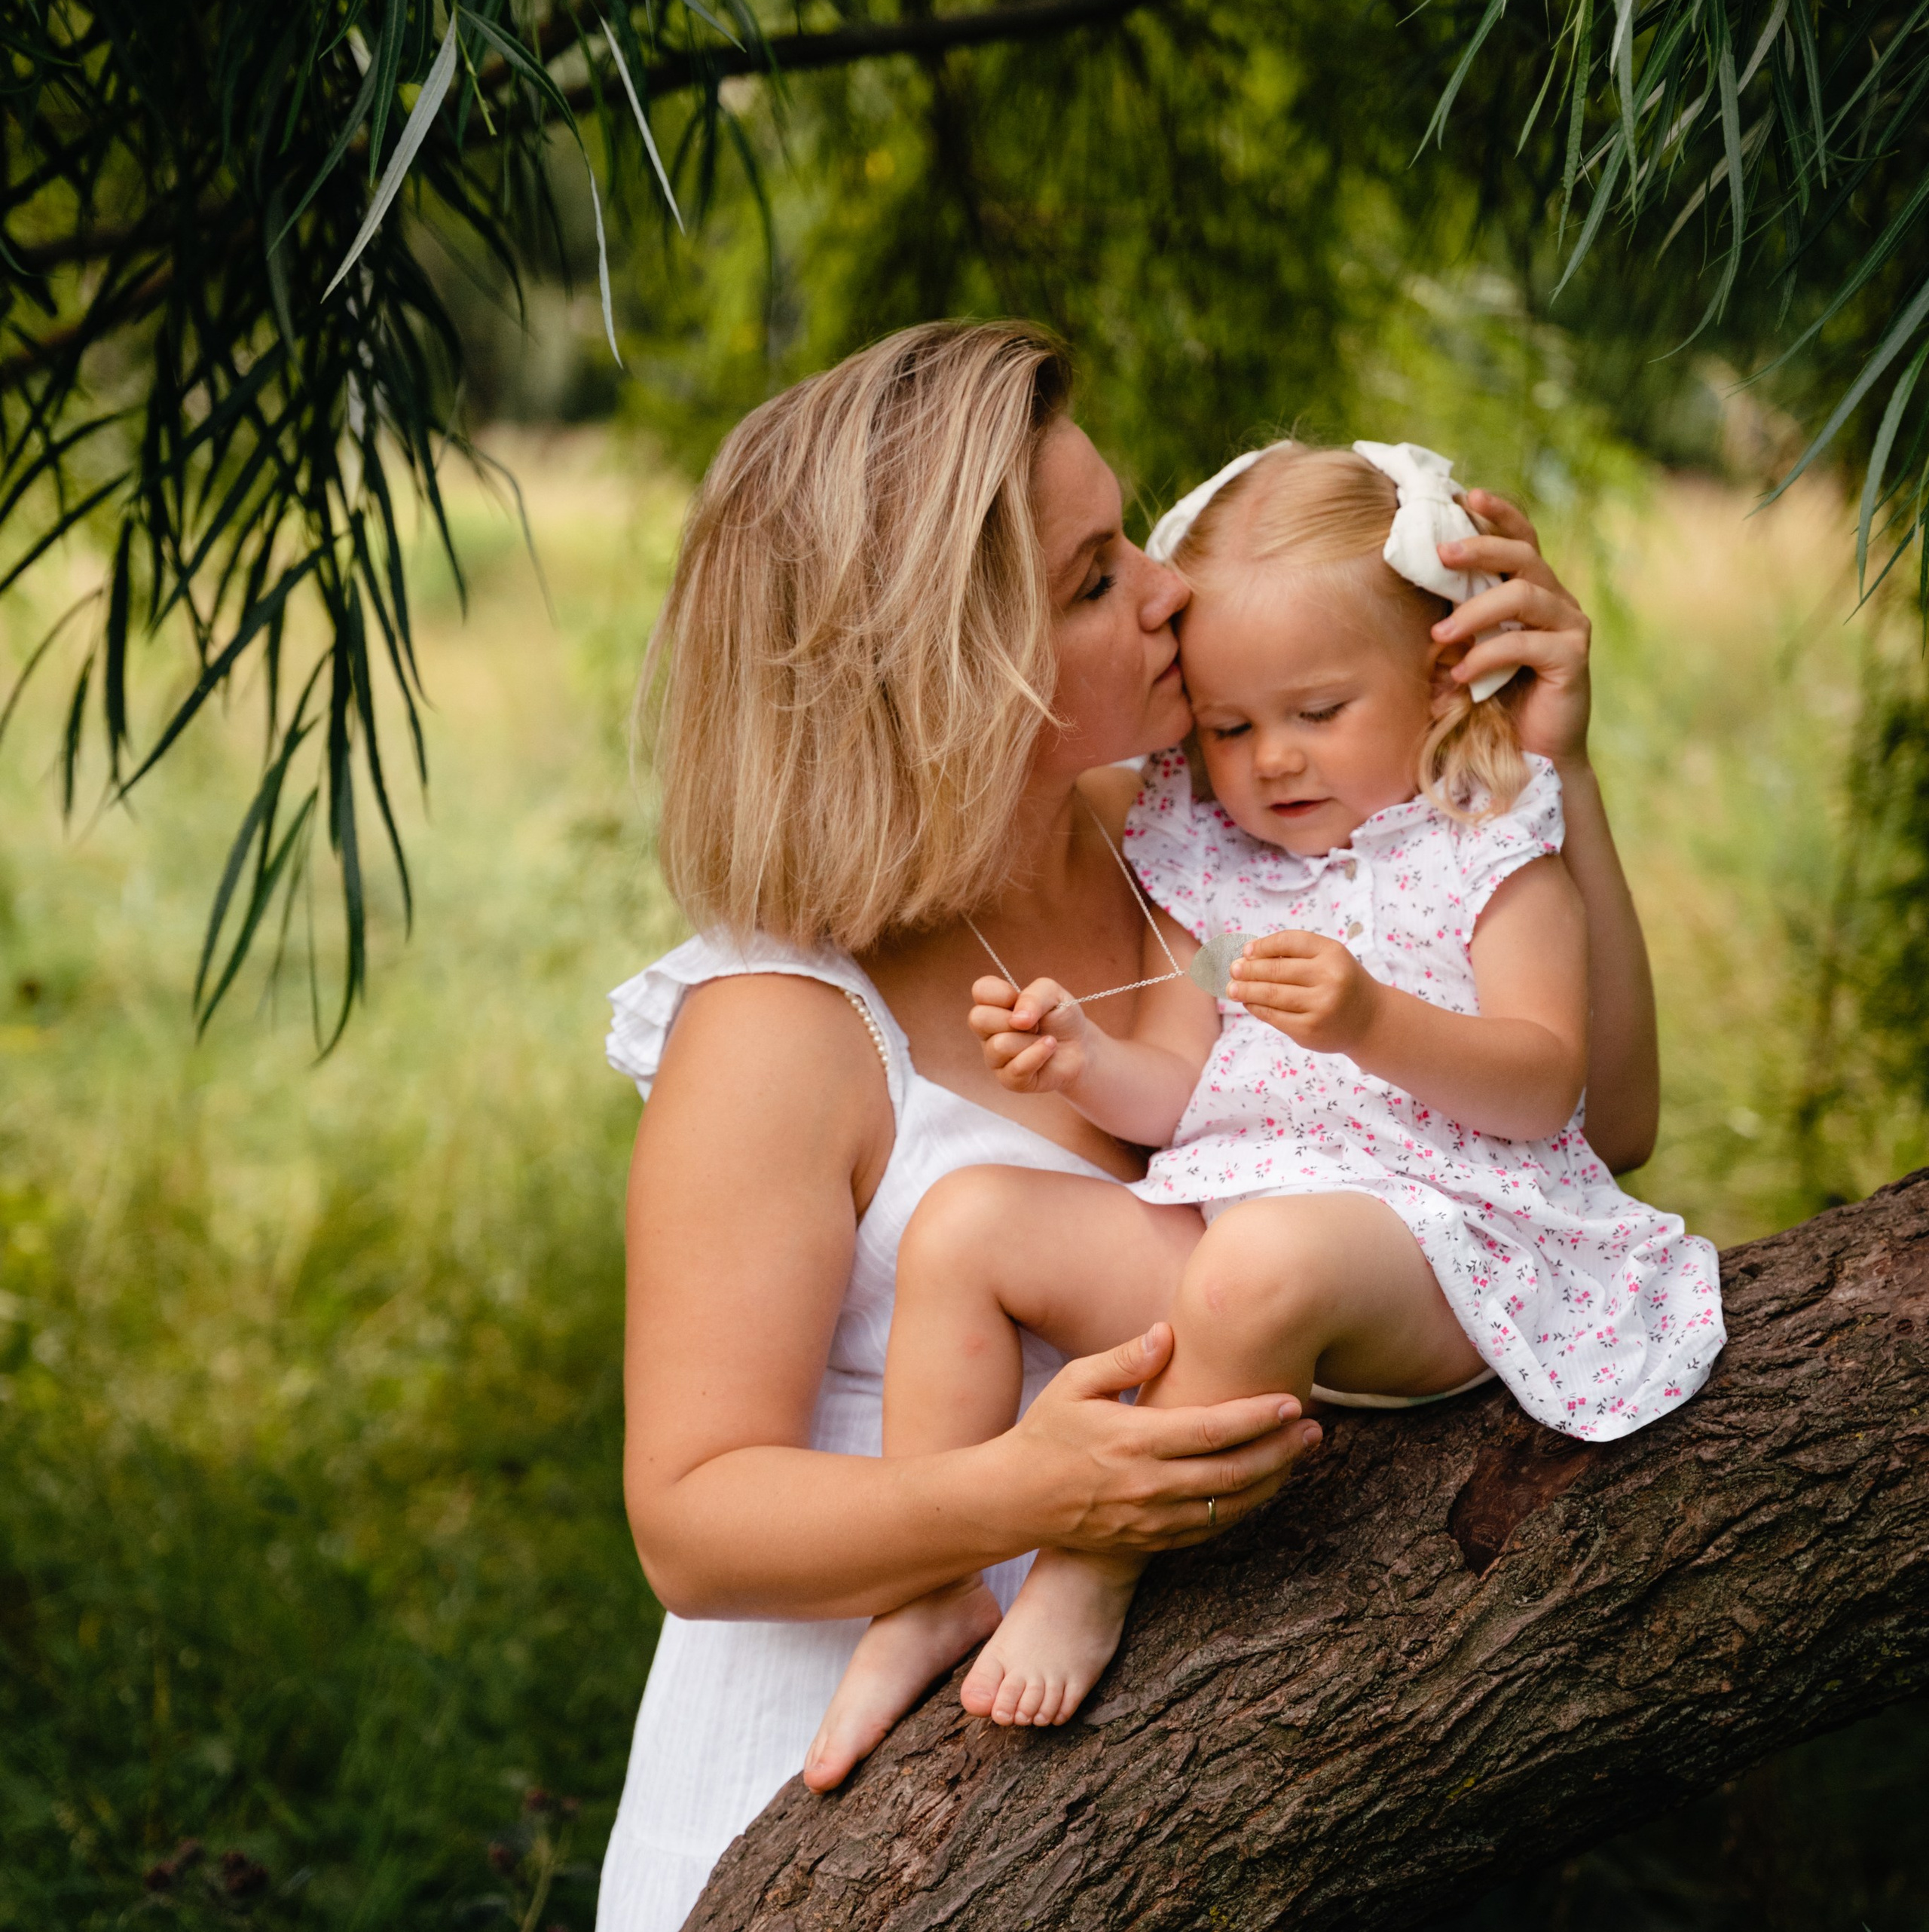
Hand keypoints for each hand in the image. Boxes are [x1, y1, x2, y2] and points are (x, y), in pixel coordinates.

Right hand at [968, 974, 1088, 1093]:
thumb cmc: (1060, 1018)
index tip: (1020, 999)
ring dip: (1030, 1040)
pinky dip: (1039, 1054)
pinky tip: (1049, 1049)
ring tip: (1043, 1038)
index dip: (1002, 992)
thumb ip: (1033, 996)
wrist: (1080, 1048)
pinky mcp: (1008, 1080)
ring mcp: (995, 1058)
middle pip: (977, 1019)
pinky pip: (1016, 1068)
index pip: (980, 990)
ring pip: (999, 1045)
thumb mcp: (1053, 994)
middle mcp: (987, 1032)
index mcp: (993, 1005)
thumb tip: (1017, 1020)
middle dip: (1012, 1019)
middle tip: (1033, 1023)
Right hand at [1003, 1324, 1321, 1552]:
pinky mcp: (1149, 1542)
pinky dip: (1241, 1510)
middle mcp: (1146, 1485)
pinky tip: (1261, 1488)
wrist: (1013, 1500)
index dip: (1256, 1418)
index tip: (1291, 1402)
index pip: (1210, 1430)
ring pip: (1228, 1508)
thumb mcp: (1074, 1382)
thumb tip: (1169, 1332)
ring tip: (1298, 1456)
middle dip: (1280, 1452)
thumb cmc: (1045, 1432)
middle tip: (1314, 1431)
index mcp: (1131, 1441)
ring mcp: (1149, 1520)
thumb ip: (1124, 1358)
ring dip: (1270, 1483)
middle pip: (1232, 1474)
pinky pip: (1209, 1530)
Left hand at [1227, 930, 1378, 1053]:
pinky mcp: (1310, 1030)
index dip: (1263, 945)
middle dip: (1248, 969)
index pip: (1289, 942)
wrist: (1369, 1020)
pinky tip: (1248, 1003)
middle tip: (1233, 969)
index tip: (1246, 951)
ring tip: (1231, 988)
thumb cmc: (1341, 983)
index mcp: (1333, 954)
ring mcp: (1320, 1006)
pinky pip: (1274, 1016)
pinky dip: (1256, 1008)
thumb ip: (1296, 954)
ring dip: (1246, 990)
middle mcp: (1329, 978)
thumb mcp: (1329, 959)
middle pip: (1276, 969)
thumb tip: (1248, 956)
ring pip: (1271, 994)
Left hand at [1433, 489, 1592, 769]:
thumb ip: (1453, 620)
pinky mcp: (1573, 660)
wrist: (1529, 755)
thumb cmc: (1491, 702)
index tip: (1466, 495)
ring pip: (1525, 594)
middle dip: (1480, 549)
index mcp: (1532, 591)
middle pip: (1523, 555)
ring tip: (1438, 640)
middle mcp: (1556, 601)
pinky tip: (1460, 676)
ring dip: (1474, 613)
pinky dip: (1488, 655)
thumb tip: (1409, 592)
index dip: (1499, 513)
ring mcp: (1570, 628)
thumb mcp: (1465, 652)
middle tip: (1440, 556)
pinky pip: (1527, 643)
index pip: (1521, 538)